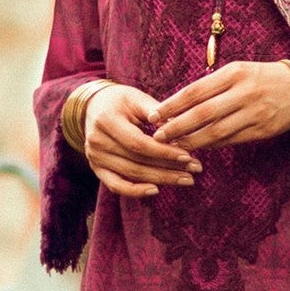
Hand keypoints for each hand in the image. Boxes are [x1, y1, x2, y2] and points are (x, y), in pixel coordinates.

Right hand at [82, 84, 201, 198]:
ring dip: (161, 179)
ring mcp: (94, 157)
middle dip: (169, 168)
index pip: (139, 143)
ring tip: (186, 179)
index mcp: (106, 120)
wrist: (94, 106)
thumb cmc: (121, 100)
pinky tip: (156, 190)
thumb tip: (181, 126)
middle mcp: (96, 141)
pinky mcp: (96, 168)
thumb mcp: (137, 98)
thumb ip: (157, 112)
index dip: (164, 152)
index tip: (188, 156)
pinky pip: (116, 185)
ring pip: (132, 174)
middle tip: (195, 170)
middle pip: (137, 161)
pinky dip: (135, 191)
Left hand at [152, 61, 289, 150]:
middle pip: (203, 113)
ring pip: (216, 131)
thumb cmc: (261, 78)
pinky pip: (231, 140)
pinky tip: (198, 148)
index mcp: (234, 73)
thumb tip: (177, 107)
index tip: (154, 115)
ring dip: (192, 141)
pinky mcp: (262, 130)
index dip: (172, 105)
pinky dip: (212, 145)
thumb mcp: (238, 72)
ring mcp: (254, 112)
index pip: (195, 91)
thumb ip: (211, 87)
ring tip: (174, 146)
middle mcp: (244, 92)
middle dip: (177, 126)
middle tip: (158, 136)